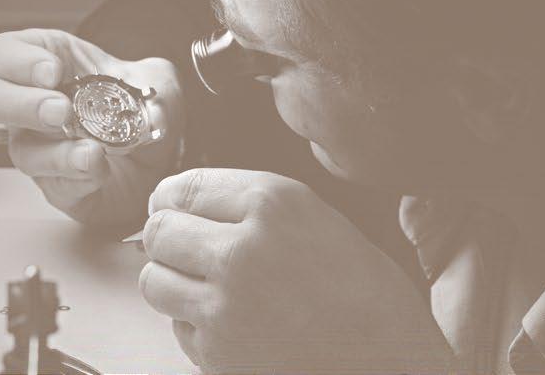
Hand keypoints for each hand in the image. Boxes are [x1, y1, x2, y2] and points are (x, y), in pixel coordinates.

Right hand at [0, 29, 183, 224]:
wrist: (159, 161)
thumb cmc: (139, 112)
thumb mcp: (156, 79)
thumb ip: (154, 81)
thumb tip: (148, 106)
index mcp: (46, 64)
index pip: (1, 53)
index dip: (16, 60)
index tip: (51, 71)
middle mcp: (30, 105)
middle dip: (19, 104)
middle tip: (58, 110)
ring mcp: (37, 148)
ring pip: (19, 149)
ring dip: (55, 150)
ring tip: (91, 149)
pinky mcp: (54, 185)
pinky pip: (54, 184)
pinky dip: (79, 176)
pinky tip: (100, 168)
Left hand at [140, 168, 452, 372]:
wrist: (391, 364)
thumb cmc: (368, 300)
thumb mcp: (320, 222)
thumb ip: (253, 207)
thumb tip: (184, 200)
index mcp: (274, 204)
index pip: (184, 187)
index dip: (170, 200)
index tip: (170, 208)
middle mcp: (242, 247)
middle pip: (158, 230)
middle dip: (167, 240)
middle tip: (186, 252)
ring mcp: (225, 302)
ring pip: (153, 280)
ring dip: (172, 282)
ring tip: (206, 289)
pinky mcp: (217, 348)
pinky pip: (177, 326)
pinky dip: (194, 326)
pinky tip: (231, 325)